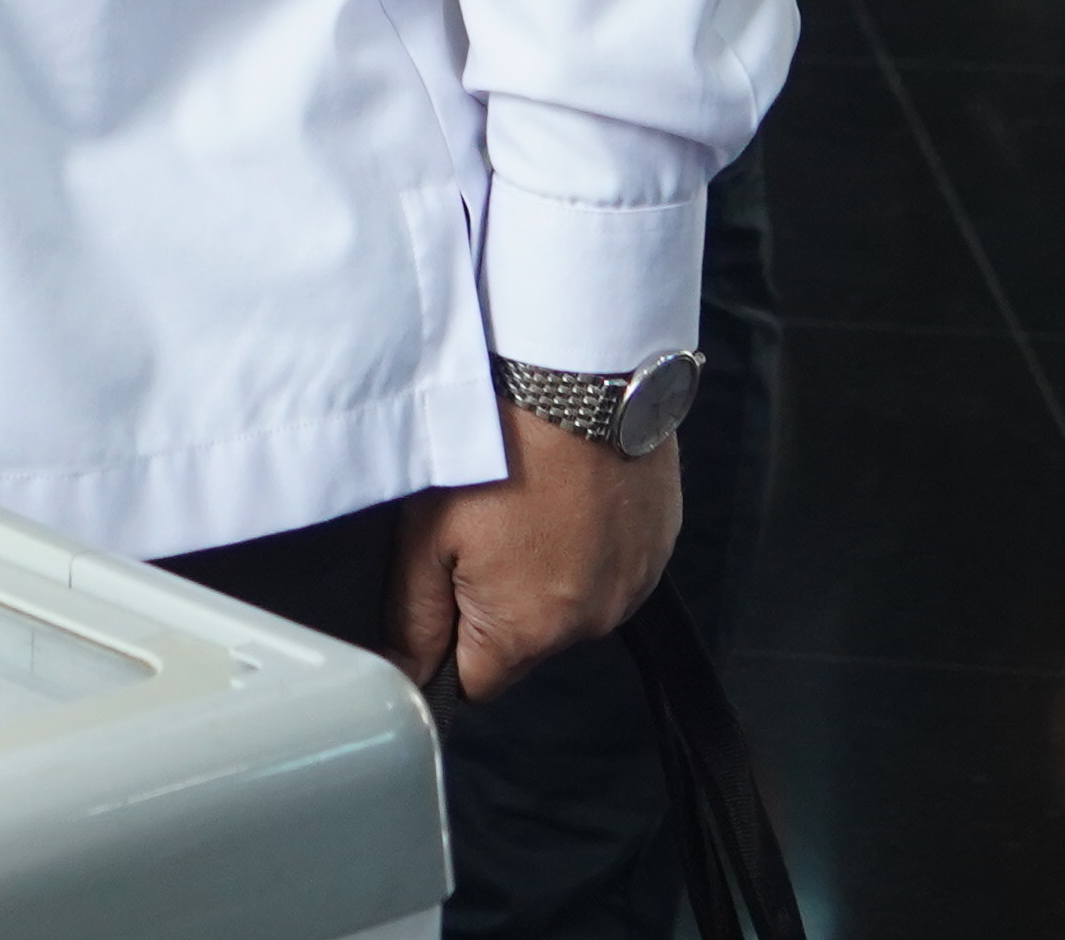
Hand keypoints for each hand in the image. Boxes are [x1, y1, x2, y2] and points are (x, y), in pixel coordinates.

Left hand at [391, 405, 680, 696]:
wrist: (578, 379)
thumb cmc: (500, 446)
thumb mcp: (425, 533)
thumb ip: (414, 615)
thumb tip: (406, 669)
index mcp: (530, 629)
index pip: (478, 685)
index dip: (446, 650)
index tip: (435, 604)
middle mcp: (593, 620)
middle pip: (526, 642)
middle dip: (495, 605)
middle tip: (475, 530)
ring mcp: (634, 582)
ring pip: (571, 602)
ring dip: (545, 572)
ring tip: (522, 503)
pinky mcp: (659, 543)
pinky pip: (611, 564)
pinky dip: (585, 543)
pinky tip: (562, 494)